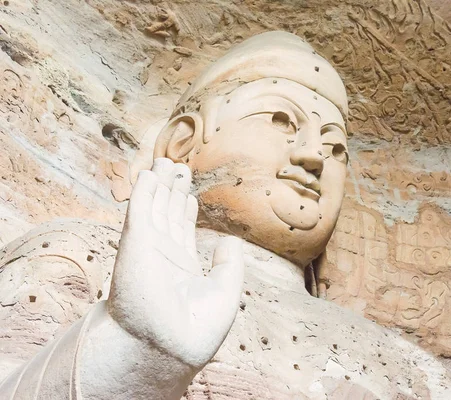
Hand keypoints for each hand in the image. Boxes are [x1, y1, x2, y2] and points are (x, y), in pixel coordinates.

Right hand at [107, 158, 243, 367]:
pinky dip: (144, 189)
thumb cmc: (197, 329)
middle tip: (177, 167)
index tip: (188, 192)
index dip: (185, 209)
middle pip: (167, 213)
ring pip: (153, 206)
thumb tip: (229, 240)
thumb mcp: (226, 291)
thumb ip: (229, 263)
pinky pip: (140, 208)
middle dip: (172, 190)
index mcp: (183, 266)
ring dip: (158, 183)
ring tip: (165, 162)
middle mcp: (164, 254)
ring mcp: (148, 247)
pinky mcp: (136, 241)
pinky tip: (150, 173)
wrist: (170, 345)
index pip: (183, 230)